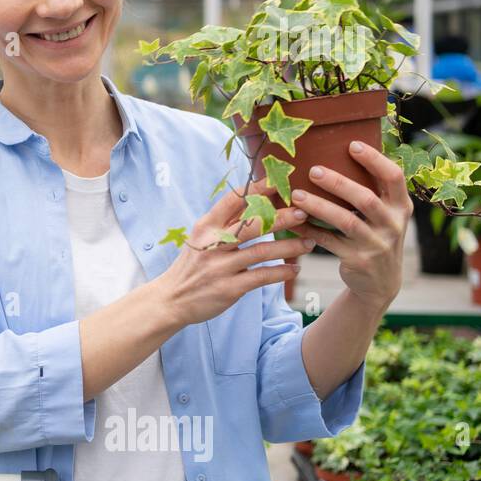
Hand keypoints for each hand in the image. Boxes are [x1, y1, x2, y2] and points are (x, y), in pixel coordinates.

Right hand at [156, 178, 313, 325]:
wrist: (171, 299)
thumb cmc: (192, 265)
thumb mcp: (200, 239)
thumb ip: (224, 222)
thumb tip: (254, 200)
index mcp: (206, 227)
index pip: (234, 200)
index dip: (258, 188)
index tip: (280, 180)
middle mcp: (213, 244)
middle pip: (253, 224)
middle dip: (282, 217)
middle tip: (304, 212)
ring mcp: (221, 266)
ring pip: (262, 251)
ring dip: (290, 246)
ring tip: (309, 242)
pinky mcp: (229, 288)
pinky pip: (262, 276)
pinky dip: (281, 272)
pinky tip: (294, 269)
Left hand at [288, 141, 410, 313]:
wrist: (380, 283)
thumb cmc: (376, 236)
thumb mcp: (385, 214)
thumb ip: (372, 190)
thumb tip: (338, 152)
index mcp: (401, 206)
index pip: (394, 177)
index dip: (375, 160)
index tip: (352, 145)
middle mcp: (393, 224)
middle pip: (366, 199)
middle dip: (338, 183)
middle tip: (313, 170)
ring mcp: (377, 244)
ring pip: (346, 221)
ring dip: (318, 206)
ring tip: (295, 195)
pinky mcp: (358, 260)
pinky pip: (328, 242)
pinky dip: (308, 230)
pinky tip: (291, 221)